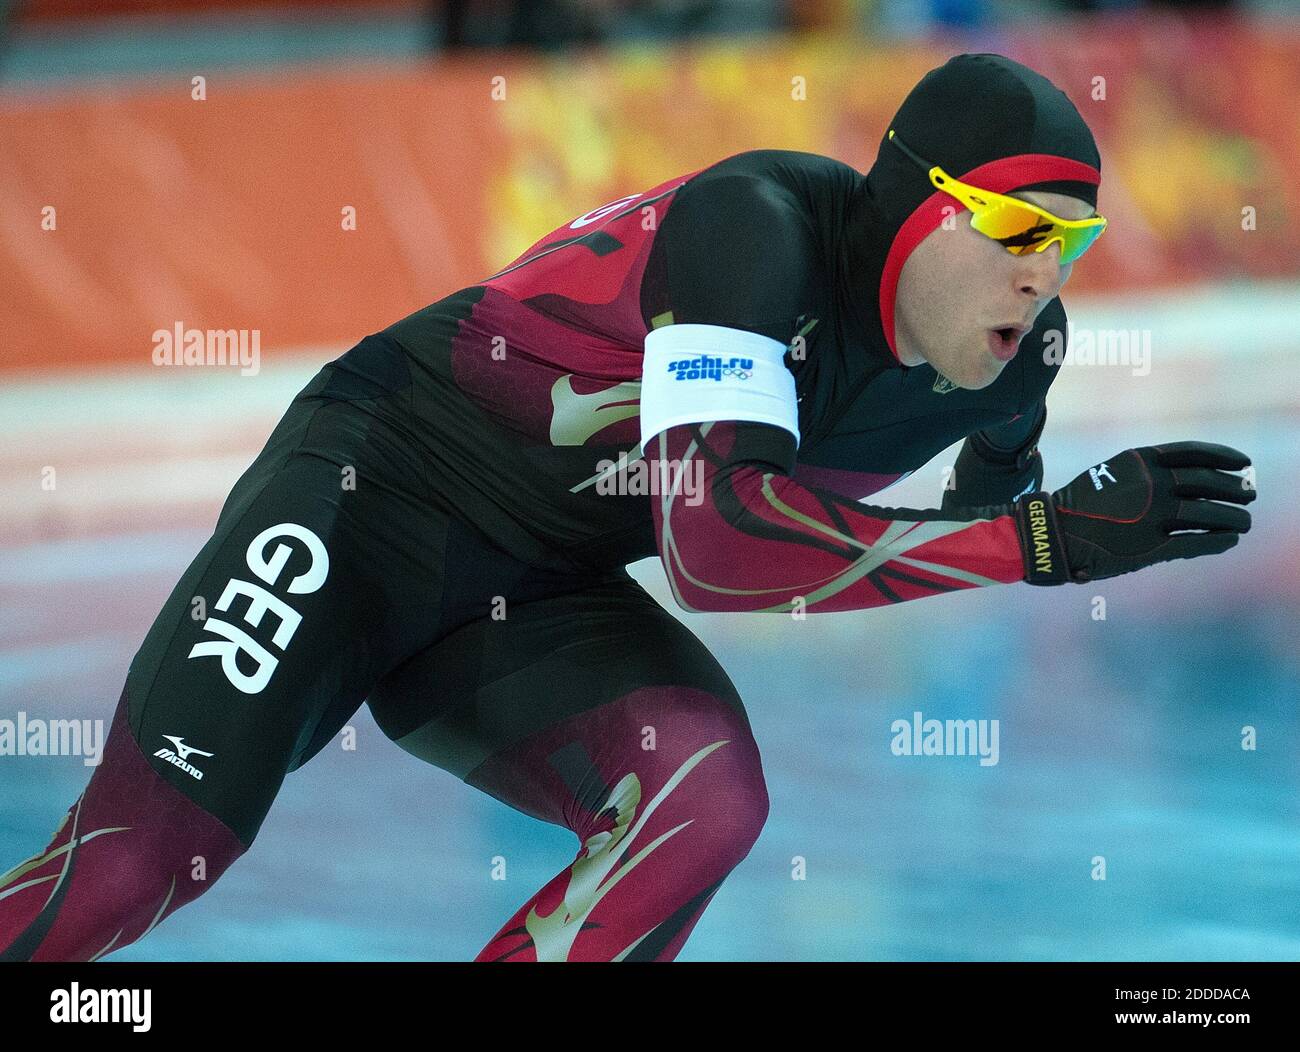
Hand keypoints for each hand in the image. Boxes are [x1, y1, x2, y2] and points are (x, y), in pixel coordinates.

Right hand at [1013, 441, 1254, 584]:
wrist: (1052, 534)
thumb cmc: (1080, 505)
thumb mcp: (1111, 474)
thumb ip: (1145, 475)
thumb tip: (1186, 479)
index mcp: (1140, 462)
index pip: (1195, 453)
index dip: (1225, 457)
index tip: (1244, 463)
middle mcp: (1151, 485)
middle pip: (1207, 483)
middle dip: (1234, 488)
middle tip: (1249, 494)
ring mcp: (1152, 517)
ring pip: (1208, 514)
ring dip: (1233, 518)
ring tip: (1244, 522)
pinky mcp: (1150, 547)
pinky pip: (1195, 543)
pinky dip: (1217, 541)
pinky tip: (1229, 540)